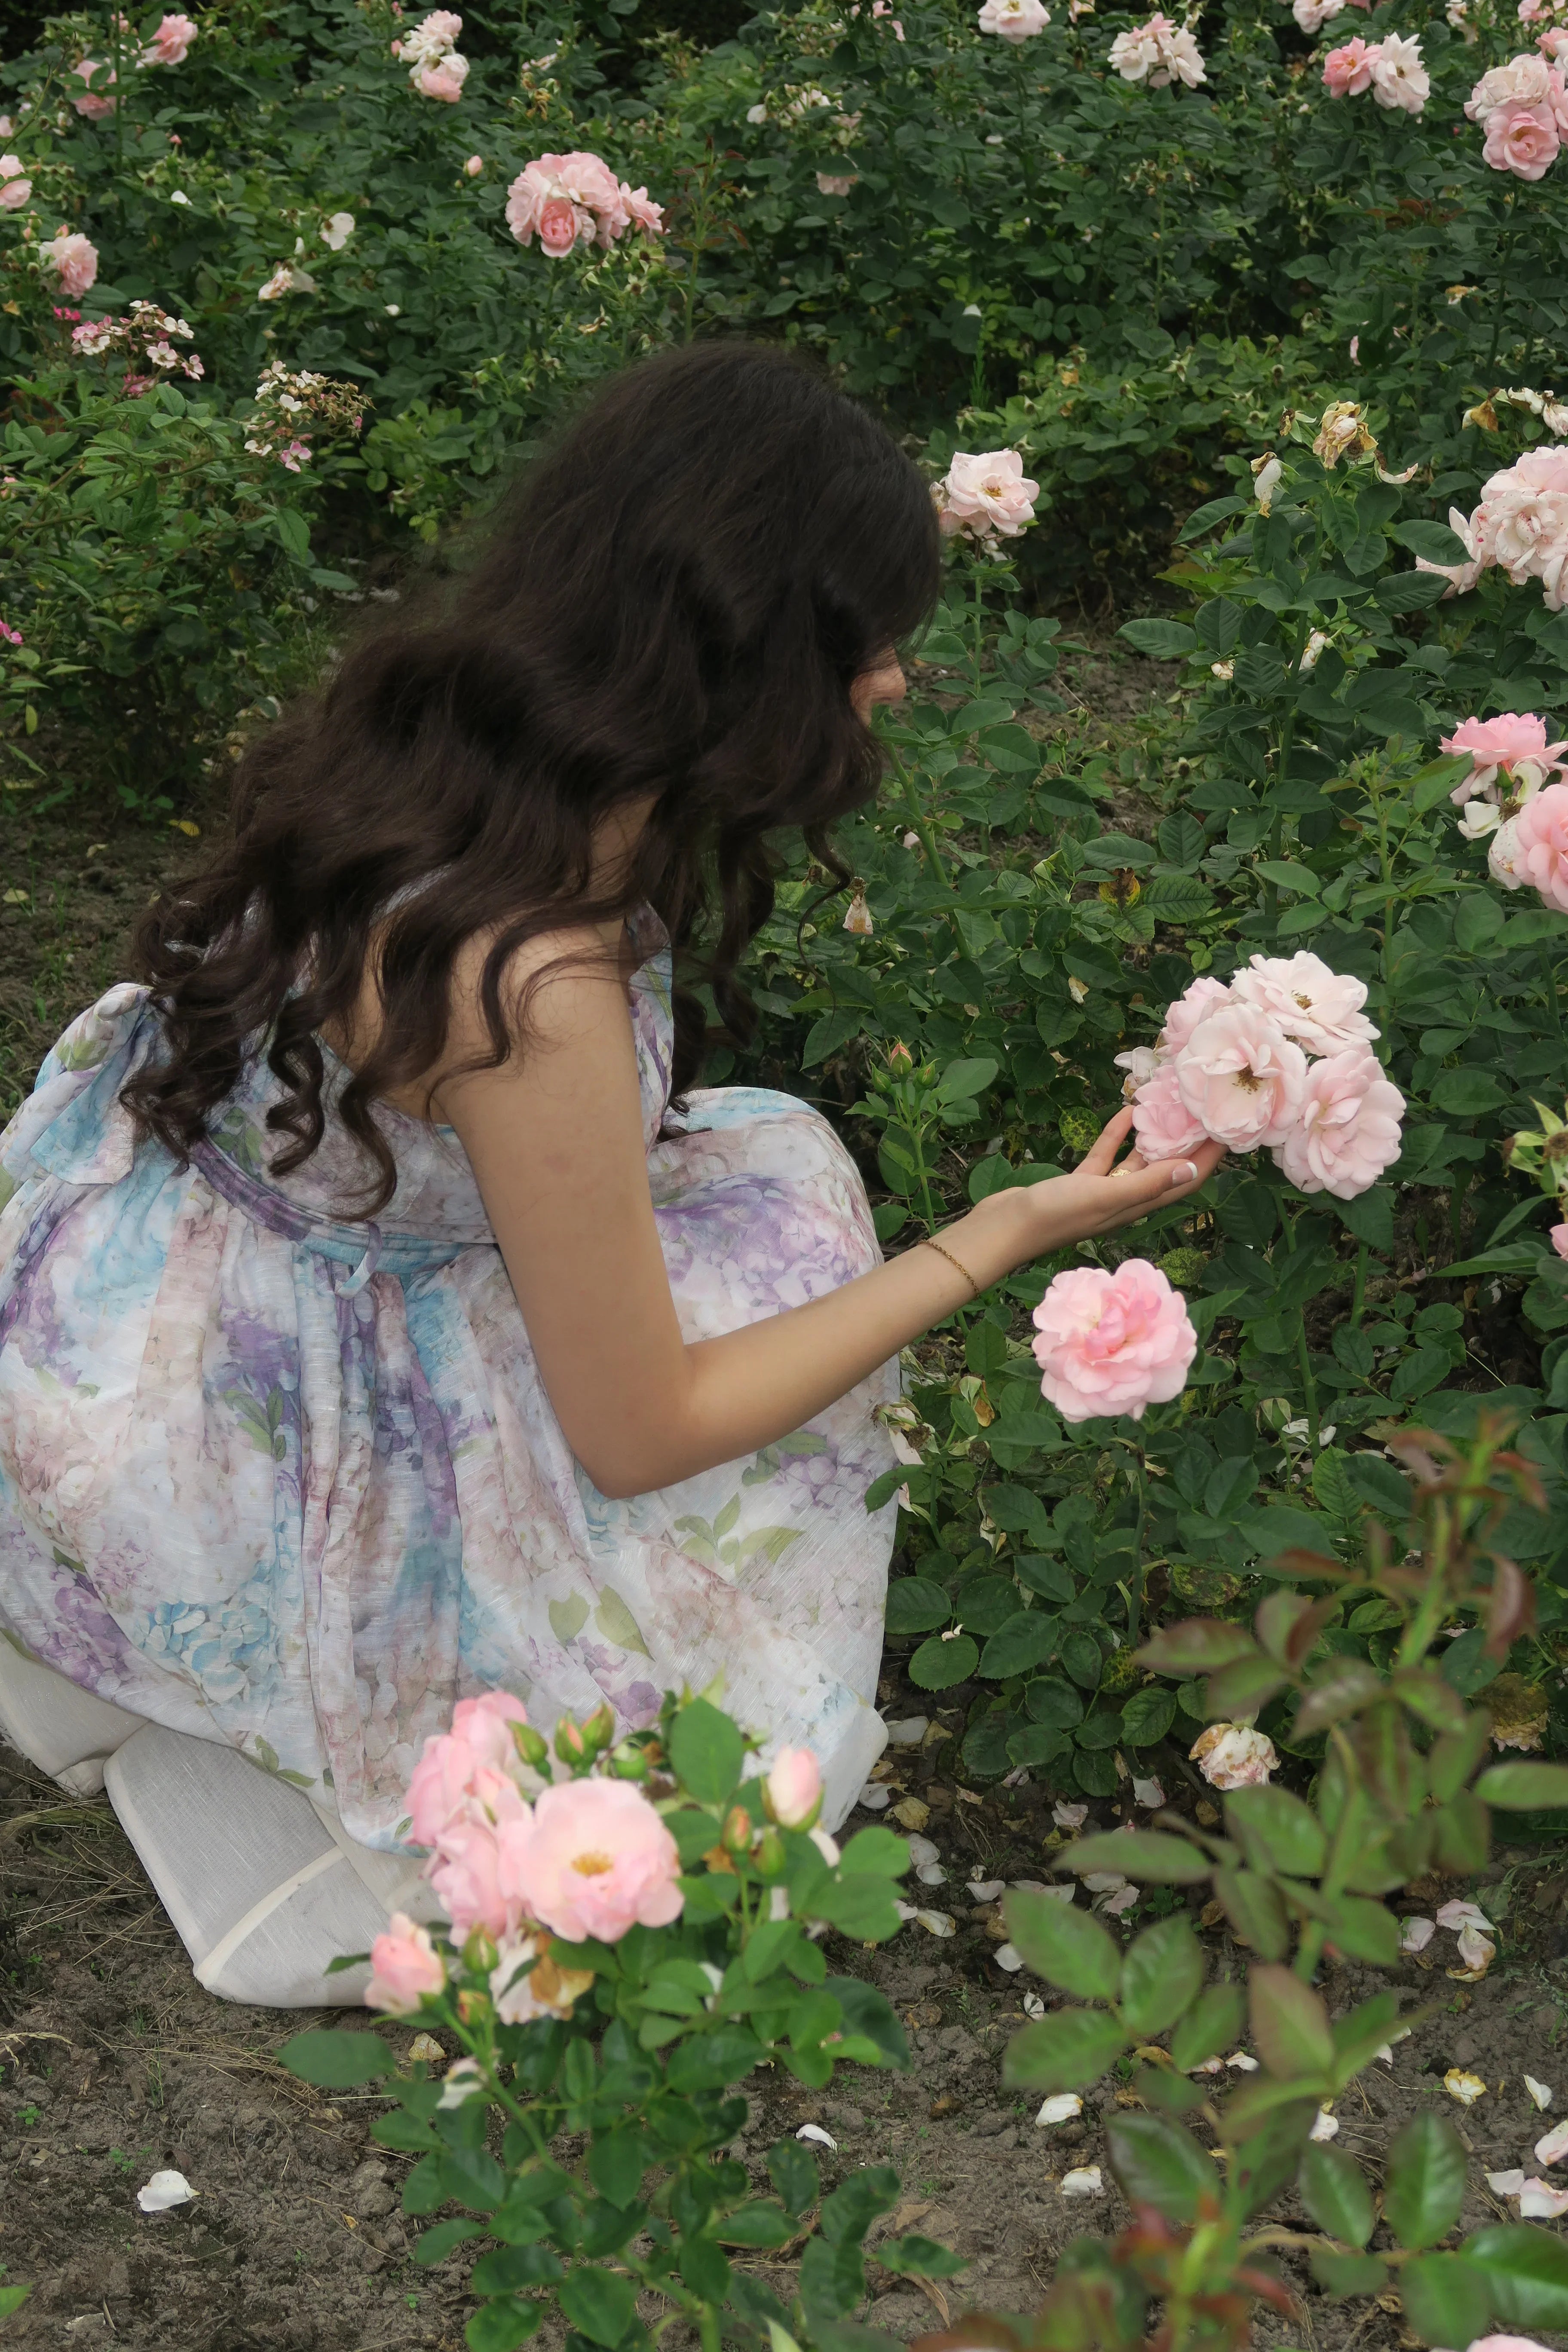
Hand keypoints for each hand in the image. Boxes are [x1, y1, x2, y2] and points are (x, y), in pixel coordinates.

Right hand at [970, 1106, 1223, 1273]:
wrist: (1006, 1227)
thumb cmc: (1056, 1214)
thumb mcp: (1106, 1196)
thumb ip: (1148, 1183)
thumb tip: (1194, 1167)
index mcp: (1137, 1206)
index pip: (1184, 1182)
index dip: (1209, 1160)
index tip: (1228, 1132)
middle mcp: (1126, 1200)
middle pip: (1167, 1169)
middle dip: (1188, 1144)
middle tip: (1203, 1111)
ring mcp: (1103, 1192)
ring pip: (1137, 1161)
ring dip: (1153, 1136)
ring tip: (1168, 1105)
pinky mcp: (1081, 1182)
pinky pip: (1107, 1156)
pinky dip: (1118, 1135)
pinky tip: (1126, 1112)